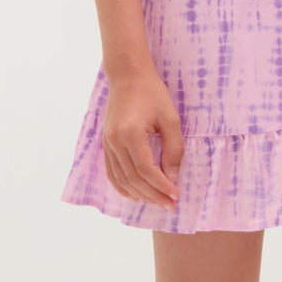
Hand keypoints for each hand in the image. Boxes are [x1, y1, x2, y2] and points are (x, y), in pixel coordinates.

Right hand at [101, 68, 183, 207]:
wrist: (128, 76)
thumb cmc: (152, 94)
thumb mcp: (170, 119)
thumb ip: (173, 149)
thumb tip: (173, 178)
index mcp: (131, 134)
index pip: (146, 170)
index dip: (161, 186)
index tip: (176, 196)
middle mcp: (115, 141)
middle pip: (133, 178)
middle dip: (153, 195)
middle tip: (170, 205)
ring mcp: (107, 143)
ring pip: (121, 179)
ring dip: (139, 194)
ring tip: (157, 202)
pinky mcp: (106, 143)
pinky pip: (112, 172)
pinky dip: (122, 186)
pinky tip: (135, 195)